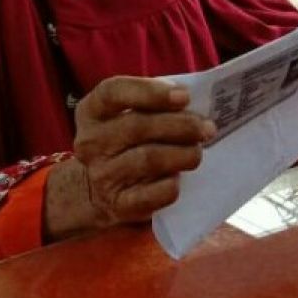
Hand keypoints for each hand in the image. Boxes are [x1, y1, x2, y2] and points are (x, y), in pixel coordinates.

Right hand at [44, 77, 214, 239]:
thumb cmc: (127, 141)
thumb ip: (153, 102)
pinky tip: (179, 177)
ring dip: (182, 154)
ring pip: (149, 159)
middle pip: (137, 127)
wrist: (101, 189)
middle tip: (206, 127)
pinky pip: (153, 194)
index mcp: (91, 112)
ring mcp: (102, 175)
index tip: (184, 96)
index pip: (113, 92)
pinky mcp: (118, 205)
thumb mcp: (128, 114)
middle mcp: (90, 143)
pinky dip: (172, 184)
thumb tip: (190, 102)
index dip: (150, 91)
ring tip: (198, 151)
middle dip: (180, 125)